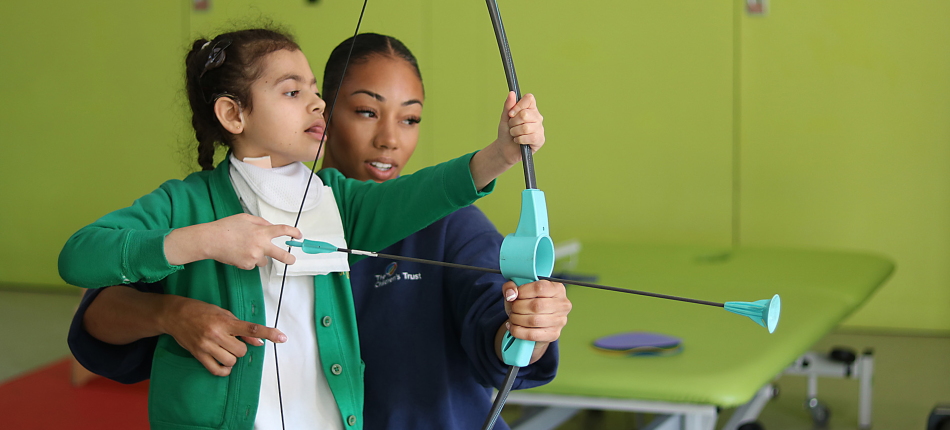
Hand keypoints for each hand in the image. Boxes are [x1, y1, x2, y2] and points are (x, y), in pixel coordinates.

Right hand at [160, 295, 286, 375]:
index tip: (282, 337)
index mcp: (225, 321)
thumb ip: (242, 328)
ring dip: (232, 358)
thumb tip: (258, 342)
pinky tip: (223, 364)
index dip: (269, 334)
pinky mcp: (198, 355)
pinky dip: (224, 370)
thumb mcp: (224, 313)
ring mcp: (206, 346)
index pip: (252, 329)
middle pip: (241, 350)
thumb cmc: (201, 311)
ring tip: (225, 349)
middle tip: (233, 341)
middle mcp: (216, 334)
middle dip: (241, 348)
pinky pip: (217, 370)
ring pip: (231, 361)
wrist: (175, 314)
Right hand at [165, 213, 301, 268]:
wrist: (210, 240)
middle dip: (289, 259)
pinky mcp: (246, 265)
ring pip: (264, 260)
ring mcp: (254, 257)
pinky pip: (253, 264)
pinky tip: (238, 253)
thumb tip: (270, 227)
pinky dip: (249, 259)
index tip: (298, 235)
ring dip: (260, 256)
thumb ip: (261, 222)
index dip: (293, 232)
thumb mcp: (246, 218)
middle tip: (292, 260)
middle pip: (282, 255)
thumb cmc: (226, 227)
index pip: (283, 231)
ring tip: (245, 248)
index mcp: (261, 232)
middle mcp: (260, 246)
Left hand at [495, 91, 544, 164]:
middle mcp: (537, 117)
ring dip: (515, 132)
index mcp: (530, 108)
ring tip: (514, 134)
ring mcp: (540, 128)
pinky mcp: (540, 140)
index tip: (511, 114)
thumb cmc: (506, 132)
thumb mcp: (505, 118)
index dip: (518, 105)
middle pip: (525, 114)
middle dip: (513, 122)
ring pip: (526, 127)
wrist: (504, 149)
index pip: (529, 98)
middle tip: (512, 127)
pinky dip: (519, 140)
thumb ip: (508, 105)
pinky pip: (529, 137)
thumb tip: (512, 93)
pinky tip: (519, 141)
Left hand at [502, 279, 570, 342]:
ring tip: (512, 317)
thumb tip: (511, 295)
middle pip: (536, 305)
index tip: (514, 295)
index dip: (522, 291)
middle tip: (512, 308)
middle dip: (518, 307)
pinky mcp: (554, 334)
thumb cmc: (529, 302)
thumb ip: (511, 287)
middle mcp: (563, 304)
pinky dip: (518, 331)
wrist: (536, 323)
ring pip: (534, 321)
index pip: (539, 288)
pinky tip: (512, 326)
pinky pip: (532, 334)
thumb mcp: (519, 291)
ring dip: (517, 319)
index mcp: (557, 288)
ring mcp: (560, 321)